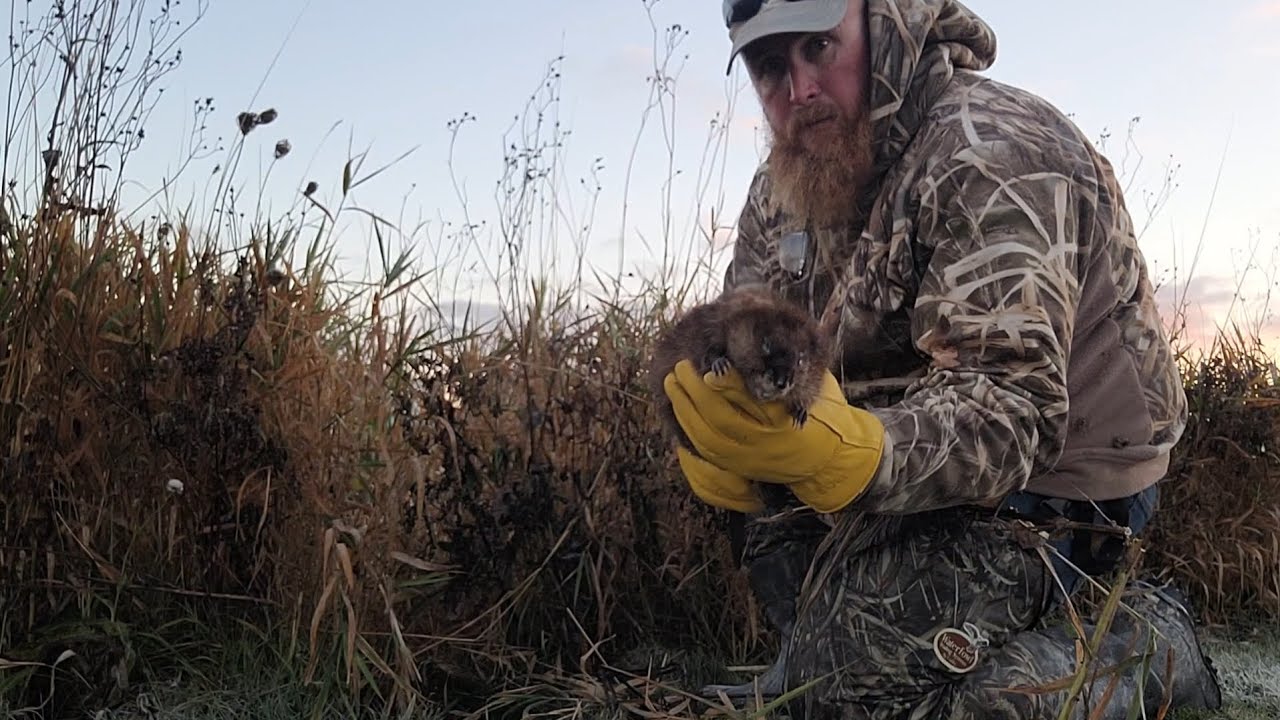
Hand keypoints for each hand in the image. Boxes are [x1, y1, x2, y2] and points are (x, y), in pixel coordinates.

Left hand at [663, 360, 886, 513]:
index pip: (749, 398)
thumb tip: (750, 341)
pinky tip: (678, 410)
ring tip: (673, 383)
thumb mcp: (813, 385)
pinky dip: (688, 432)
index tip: (710, 362)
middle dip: (695, 392)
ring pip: (707, 438)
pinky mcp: (742, 469)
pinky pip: (706, 456)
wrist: (835, 460)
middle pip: (720, 419)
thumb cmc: (825, 413)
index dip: (726, 381)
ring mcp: (752, 461)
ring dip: (685, 409)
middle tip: (680, 367)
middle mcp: (767, 443)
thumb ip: (785, 368)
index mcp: (785, 419)